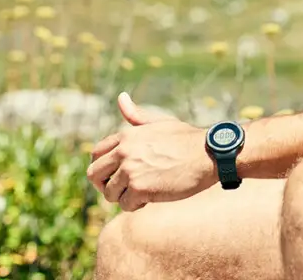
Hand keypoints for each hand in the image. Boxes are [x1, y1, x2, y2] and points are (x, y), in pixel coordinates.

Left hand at [86, 93, 216, 210]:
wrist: (208, 155)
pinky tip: (152, 197)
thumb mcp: (159, 123)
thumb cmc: (186, 139)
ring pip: (109, 193)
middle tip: (123, 189)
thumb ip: (136, 116)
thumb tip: (121, 97)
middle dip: (105, 184)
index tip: (115, 174)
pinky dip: (137, 206)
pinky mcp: (140, 188)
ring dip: (123, 197)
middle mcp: (124, 151)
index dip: (103, 167)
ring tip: (143, 192)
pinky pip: (125, 205)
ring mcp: (130, 170)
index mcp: (126, 135)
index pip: (96, 153)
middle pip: (94, 174)